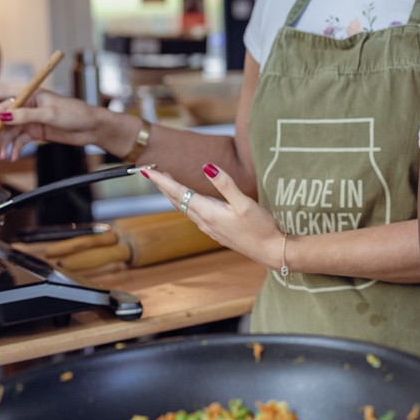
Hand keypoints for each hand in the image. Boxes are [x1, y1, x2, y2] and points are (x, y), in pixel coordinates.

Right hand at [0, 89, 102, 159]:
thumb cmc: (76, 114)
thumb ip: (25, 116)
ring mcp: (33, 120)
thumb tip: (3, 117)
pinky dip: (15, 148)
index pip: (5, 106)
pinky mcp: (37, 132)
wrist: (93, 127)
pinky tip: (12, 156)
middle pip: (5, 121)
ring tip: (2, 156)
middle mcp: (29, 107)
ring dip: (5, 144)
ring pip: (11, 133)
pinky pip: (21, 140)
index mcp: (31, 96)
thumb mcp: (50, 114)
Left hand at [143, 165, 284, 269]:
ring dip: (175, 196)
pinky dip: (187, 204)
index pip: (180, 193)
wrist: (271, 252)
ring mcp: (211, 229)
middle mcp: (205, 222)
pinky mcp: (218, 232)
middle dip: (165, 186)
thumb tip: (207, 167)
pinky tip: (191, 202)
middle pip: (178, 201)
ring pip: (186, 209)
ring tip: (168, 184)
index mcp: (209, 213)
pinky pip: (195, 215)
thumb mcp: (245, 203)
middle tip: (153, 172)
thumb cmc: (261, 228)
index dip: (163, 181)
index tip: (148, 170)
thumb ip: (226, 184)